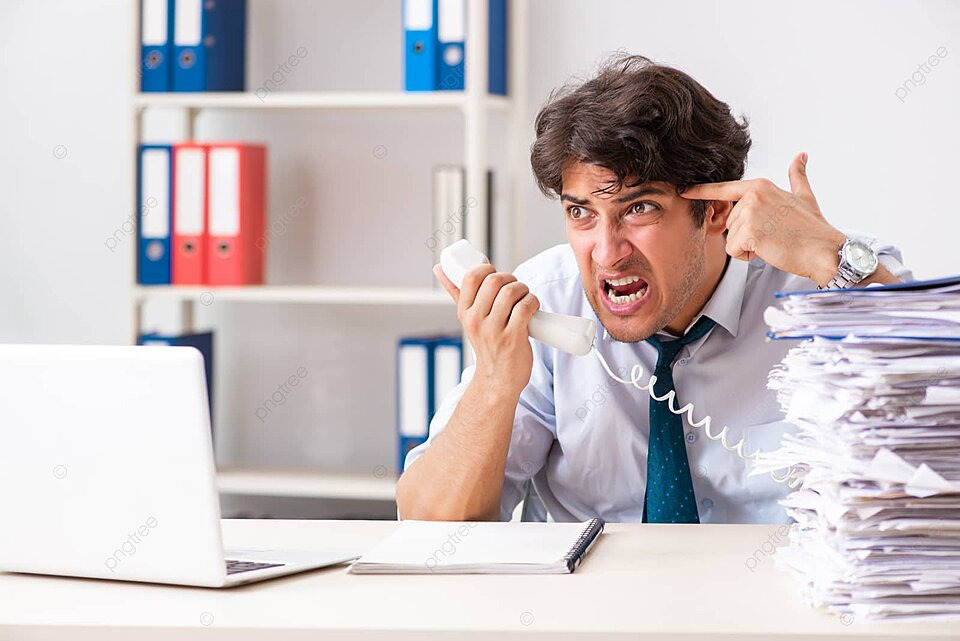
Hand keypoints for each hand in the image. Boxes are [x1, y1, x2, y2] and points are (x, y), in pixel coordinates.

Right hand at [434, 263, 539, 397]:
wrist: (497, 379)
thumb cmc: (486, 345)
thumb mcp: (468, 320)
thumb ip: (455, 293)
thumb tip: (439, 269)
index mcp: (464, 313)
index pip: (471, 277)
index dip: (487, 269)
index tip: (496, 275)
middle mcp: (476, 321)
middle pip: (494, 281)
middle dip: (510, 279)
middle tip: (515, 287)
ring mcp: (494, 330)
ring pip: (511, 292)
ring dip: (523, 289)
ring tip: (524, 297)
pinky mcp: (513, 338)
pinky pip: (525, 307)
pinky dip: (532, 301)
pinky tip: (532, 306)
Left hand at [681, 152, 846, 286]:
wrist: (824, 250)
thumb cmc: (813, 228)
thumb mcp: (804, 196)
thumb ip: (796, 176)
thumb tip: (801, 156)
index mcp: (759, 186)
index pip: (723, 189)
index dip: (701, 192)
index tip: (683, 190)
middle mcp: (752, 196)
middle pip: (729, 222)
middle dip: (746, 235)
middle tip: (772, 235)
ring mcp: (749, 213)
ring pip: (730, 238)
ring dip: (748, 246)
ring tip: (772, 242)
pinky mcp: (748, 232)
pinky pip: (733, 250)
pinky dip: (748, 256)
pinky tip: (768, 250)